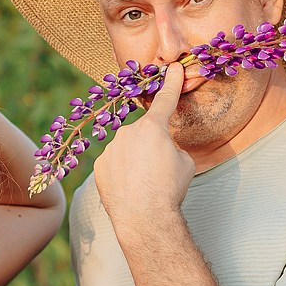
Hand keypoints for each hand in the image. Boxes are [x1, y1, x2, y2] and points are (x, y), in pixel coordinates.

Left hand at [93, 63, 193, 228]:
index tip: (173, 67)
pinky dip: (123, 174)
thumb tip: (162, 148)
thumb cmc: (170, 190)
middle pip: (145, 133)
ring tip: (144, 184)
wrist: (144, 218)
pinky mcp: (99, 166)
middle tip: (159, 171)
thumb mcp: (185, 163)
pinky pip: (115, 164)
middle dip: (152, 147)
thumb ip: (172, 146)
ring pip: (128, 149)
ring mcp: (111, 148)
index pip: (166, 99)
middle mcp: (129, 132)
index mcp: (153, 127)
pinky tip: (130, 189)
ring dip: (136, 161)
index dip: (171, 83)